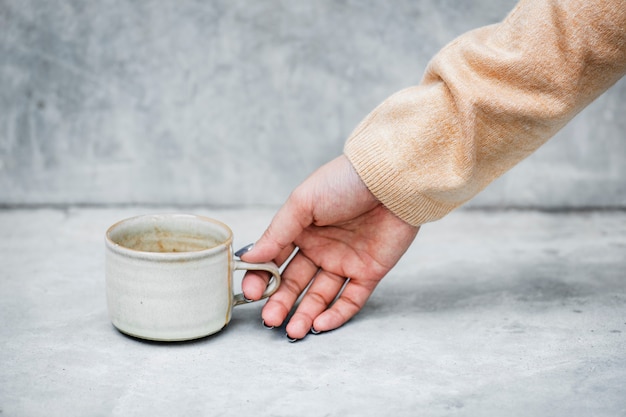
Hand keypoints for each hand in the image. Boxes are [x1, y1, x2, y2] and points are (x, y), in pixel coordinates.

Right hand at [241, 155, 418, 339]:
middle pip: (295, 282)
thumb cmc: (344, 182)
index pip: (274, 260)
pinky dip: (336, 314)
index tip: (252, 293)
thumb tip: (247, 258)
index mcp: (300, 230)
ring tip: (292, 331)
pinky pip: (351, 299)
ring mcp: (344, 261)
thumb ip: (276, 234)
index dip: (261, 278)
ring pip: (320, 296)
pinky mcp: (369, 272)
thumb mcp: (302, 202)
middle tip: (270, 320)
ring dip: (305, 315)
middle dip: (280, 302)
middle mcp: (320, 248)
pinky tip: (320, 325)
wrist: (390, 179)